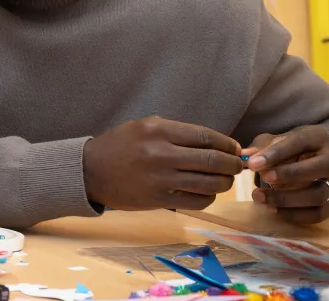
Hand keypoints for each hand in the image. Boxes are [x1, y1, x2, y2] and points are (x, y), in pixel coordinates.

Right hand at [83, 117, 244, 210]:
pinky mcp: (158, 199)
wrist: (90, 171)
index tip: (235, 149)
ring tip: (226, 180)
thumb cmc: (119, 146)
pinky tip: (208, 193)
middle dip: (233, 165)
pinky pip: (195, 201)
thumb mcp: (144, 127)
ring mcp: (160, 178)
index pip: (205, 136)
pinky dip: (208, 198)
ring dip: (225, 183)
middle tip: (239, 166)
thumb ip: (176, 132)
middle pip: (212, 160)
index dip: (227, 144)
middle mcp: (161, 153)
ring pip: (208, 182)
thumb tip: (214, 143)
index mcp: (158, 130)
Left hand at [244, 126, 328, 223]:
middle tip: (263, 178)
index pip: (299, 142)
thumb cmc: (286, 149)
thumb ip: (259, 148)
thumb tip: (245, 157)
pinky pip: (318, 214)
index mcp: (317, 137)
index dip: (276, 153)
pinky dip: (294, 215)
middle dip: (290, 174)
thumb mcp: (272, 141)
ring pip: (319, 194)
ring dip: (287, 199)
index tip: (252, 164)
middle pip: (321, 168)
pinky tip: (273, 209)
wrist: (310, 161)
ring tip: (260, 197)